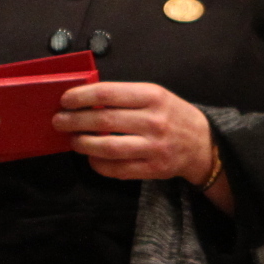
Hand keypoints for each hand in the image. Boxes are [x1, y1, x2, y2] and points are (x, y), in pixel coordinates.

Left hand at [56, 80, 218, 187]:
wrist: (204, 144)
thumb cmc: (172, 115)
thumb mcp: (155, 95)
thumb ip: (125, 96)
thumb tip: (85, 99)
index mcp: (152, 96)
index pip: (107, 94)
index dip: (81, 97)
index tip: (65, 100)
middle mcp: (153, 121)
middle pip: (103, 121)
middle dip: (74, 121)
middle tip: (59, 121)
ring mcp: (154, 147)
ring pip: (107, 147)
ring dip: (83, 144)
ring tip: (73, 140)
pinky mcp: (153, 169)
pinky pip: (116, 169)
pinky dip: (97, 164)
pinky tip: (91, 157)